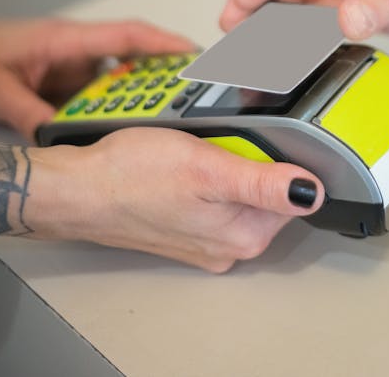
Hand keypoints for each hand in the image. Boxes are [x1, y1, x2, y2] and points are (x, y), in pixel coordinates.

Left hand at [0, 15, 192, 138]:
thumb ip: (29, 116)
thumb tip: (59, 141)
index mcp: (64, 39)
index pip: (126, 35)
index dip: (164, 43)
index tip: (195, 54)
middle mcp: (75, 49)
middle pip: (133, 59)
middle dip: (164, 78)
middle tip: (191, 101)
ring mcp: (72, 65)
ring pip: (118, 81)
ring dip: (138, 99)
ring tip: (160, 125)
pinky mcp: (66, 80)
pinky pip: (99, 95)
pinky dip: (114, 110)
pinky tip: (118, 133)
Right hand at [27, 127, 324, 271]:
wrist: (77, 189)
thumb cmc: (131, 177)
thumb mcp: (207, 168)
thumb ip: (263, 183)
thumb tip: (311, 192)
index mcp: (244, 237)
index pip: (294, 192)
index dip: (277, 157)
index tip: (249, 142)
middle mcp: (229, 246)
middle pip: (267, 190)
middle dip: (249, 158)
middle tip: (214, 144)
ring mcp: (206, 239)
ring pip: (238, 189)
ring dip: (225, 163)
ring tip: (193, 152)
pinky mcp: (186, 227)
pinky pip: (212, 194)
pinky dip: (204, 174)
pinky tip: (181, 162)